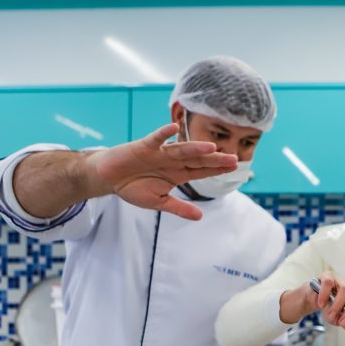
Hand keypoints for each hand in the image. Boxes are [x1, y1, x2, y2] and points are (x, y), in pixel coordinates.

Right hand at [84, 123, 237, 220]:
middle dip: (215, 159)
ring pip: (180, 149)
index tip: (235, 167)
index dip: (217, 169)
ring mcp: (159, 153)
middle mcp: (172, 161)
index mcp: (177, 174)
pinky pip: (154, 139)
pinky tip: (173, 128)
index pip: (202, 171)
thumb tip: (200, 217)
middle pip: (197, 159)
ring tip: (212, 147)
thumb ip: (179, 208)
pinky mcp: (143, 147)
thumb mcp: (158, 202)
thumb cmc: (133, 187)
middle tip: (234, 159)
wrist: (109, 178)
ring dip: (195, 148)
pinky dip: (163, 134)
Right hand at [279, 271, 344, 331]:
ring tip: (330, 315)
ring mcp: (341, 281)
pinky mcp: (328, 276)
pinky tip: (321, 304)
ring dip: (338, 306)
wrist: (312, 297)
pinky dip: (325, 295)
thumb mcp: (337, 319)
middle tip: (342, 323)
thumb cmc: (328, 307)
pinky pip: (329, 284)